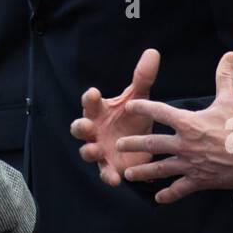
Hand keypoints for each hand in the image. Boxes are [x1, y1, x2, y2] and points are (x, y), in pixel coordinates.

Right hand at [70, 48, 159, 186]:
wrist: (141, 143)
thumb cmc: (132, 117)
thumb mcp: (139, 98)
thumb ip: (143, 78)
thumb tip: (153, 52)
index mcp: (99, 111)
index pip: (90, 102)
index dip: (90, 98)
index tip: (94, 93)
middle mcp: (94, 129)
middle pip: (79, 127)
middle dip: (80, 126)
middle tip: (85, 125)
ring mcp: (99, 148)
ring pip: (87, 151)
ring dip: (89, 151)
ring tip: (95, 151)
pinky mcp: (108, 166)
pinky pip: (104, 173)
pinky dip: (107, 176)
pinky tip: (115, 179)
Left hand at [117, 52, 232, 202]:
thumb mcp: (230, 100)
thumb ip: (225, 77)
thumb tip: (229, 55)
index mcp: (189, 123)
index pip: (160, 111)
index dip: (143, 106)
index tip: (129, 105)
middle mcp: (185, 144)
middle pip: (153, 144)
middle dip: (134, 144)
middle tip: (118, 145)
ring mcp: (190, 164)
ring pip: (161, 169)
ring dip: (143, 172)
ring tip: (128, 174)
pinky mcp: (199, 180)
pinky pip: (179, 189)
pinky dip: (168, 195)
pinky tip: (157, 198)